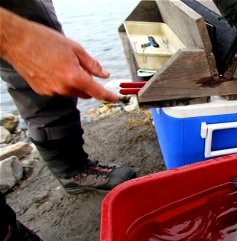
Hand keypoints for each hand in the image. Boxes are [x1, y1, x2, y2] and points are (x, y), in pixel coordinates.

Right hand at [0, 8, 117, 102]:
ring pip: (71, 91)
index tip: (115, 99)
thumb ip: (92, 64)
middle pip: (85, 93)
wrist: (17, 41)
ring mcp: (52, 91)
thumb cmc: (46, 41)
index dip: (108, 96)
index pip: (97, 92)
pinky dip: (61, 82)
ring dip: (74, 83)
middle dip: (88, 84)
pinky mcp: (43, 91)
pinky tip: (52, 68)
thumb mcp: (75, 48)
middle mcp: (63, 87)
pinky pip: (58, 90)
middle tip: (82, 67)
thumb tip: (104, 74)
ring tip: (62, 63)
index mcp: (74, 76)